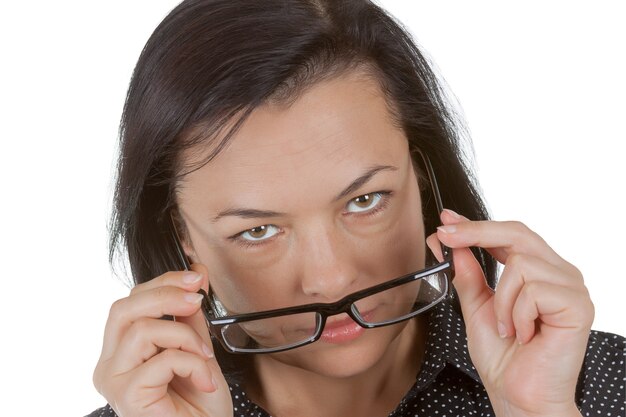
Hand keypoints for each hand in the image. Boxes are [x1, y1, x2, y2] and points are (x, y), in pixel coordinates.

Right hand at [93, 264, 232, 416]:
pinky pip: (161, 359)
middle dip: (165, 293)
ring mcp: (114, 381)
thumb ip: (190, 315)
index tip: (197, 277)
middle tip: (198, 298)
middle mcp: (110, 365)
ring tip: (204, 356)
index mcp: (121, 352)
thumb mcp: (197, 349)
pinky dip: (191, 363)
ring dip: (184, 335)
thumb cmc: (200, 406)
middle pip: (123, 308)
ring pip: (141, 330)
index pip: (130, 303)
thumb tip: (196, 274)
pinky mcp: (127, 396)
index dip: (163, 283)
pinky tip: (204, 380)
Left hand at [427, 210, 592, 416]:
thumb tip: (448, 242)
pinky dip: (517, 314)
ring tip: (509, 328)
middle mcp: (558, 273)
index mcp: (538, 271)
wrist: (519, 395)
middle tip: (446, 238)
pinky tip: (524, 334)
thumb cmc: (503, 357)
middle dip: (476, 233)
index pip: (508, 234)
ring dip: (501, 300)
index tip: (446, 220)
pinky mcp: (578, 305)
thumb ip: (466, 274)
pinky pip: (533, 290)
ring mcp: (571, 287)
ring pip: (520, 264)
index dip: (476, 225)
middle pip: (517, 233)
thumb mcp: (476, 307)